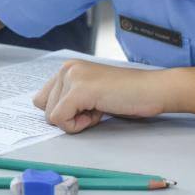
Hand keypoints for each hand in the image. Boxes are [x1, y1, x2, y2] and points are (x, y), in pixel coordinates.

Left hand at [32, 60, 167, 133]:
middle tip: (96, 107)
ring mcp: (73, 77)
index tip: (86, 107)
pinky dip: (78, 125)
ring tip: (99, 107)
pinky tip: (98, 113)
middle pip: (44, 109)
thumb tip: (50, 116)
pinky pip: (60, 120)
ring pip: (51, 116)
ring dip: (76, 121)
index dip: (63, 112)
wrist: (152, 90)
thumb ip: (69, 98)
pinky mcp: (80, 90)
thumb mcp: (90, 94)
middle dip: (69, 116)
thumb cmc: (127, 94)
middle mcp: (67, 68)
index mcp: (69, 68)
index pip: (42, 99)